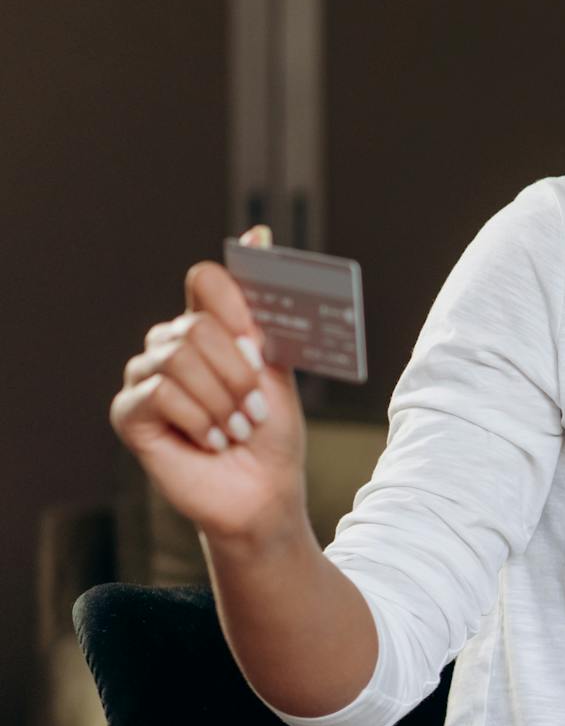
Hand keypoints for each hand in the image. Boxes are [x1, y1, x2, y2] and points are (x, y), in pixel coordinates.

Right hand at [108, 225, 310, 547]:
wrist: (262, 491)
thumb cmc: (271, 431)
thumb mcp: (275, 367)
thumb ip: (261, 311)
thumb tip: (259, 234)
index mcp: (208, 327)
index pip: (207, 280)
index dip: (233, 301)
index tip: (257, 335)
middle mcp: (170, 344)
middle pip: (199, 325)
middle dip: (239, 373)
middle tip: (255, 409)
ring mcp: (145, 376)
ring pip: (180, 357)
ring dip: (223, 400)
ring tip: (237, 429)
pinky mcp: (129, 412)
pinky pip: (161, 392)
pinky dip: (199, 419)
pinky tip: (211, 440)